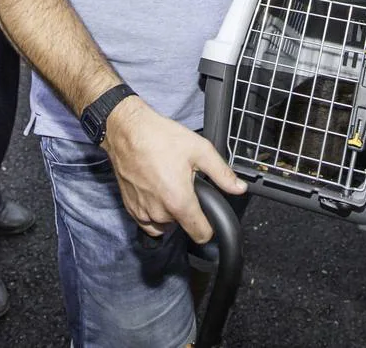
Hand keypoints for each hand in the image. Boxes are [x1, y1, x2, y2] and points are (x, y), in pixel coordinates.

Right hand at [102, 97, 245, 242]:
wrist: (127, 130)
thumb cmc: (160, 137)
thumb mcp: (200, 149)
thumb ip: (222, 173)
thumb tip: (239, 188)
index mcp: (179, 202)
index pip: (201, 234)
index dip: (210, 227)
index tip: (209, 215)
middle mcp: (159, 213)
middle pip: (183, 226)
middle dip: (187, 209)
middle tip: (185, 183)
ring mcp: (142, 212)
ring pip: (165, 225)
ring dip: (170, 212)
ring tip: (170, 185)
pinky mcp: (130, 208)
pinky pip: (147, 221)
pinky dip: (154, 212)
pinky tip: (156, 191)